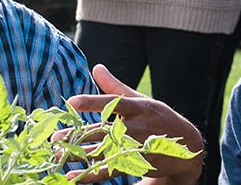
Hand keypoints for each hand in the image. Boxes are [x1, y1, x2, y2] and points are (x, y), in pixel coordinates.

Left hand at [65, 64, 203, 183]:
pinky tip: (74, 178)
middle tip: (54, 139)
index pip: (114, 102)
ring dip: (79, 156)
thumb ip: (116, 87)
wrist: (186, 148)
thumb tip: (96, 67)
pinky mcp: (137, 164)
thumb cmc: (158, 118)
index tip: (71, 102)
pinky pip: (110, 171)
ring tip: (58, 156)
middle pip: (103, 131)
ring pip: (104, 152)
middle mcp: (138, 127)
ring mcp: (138, 147)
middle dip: (77, 135)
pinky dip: (90, 175)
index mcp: (140, 107)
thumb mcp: (141, 100)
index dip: (92, 102)